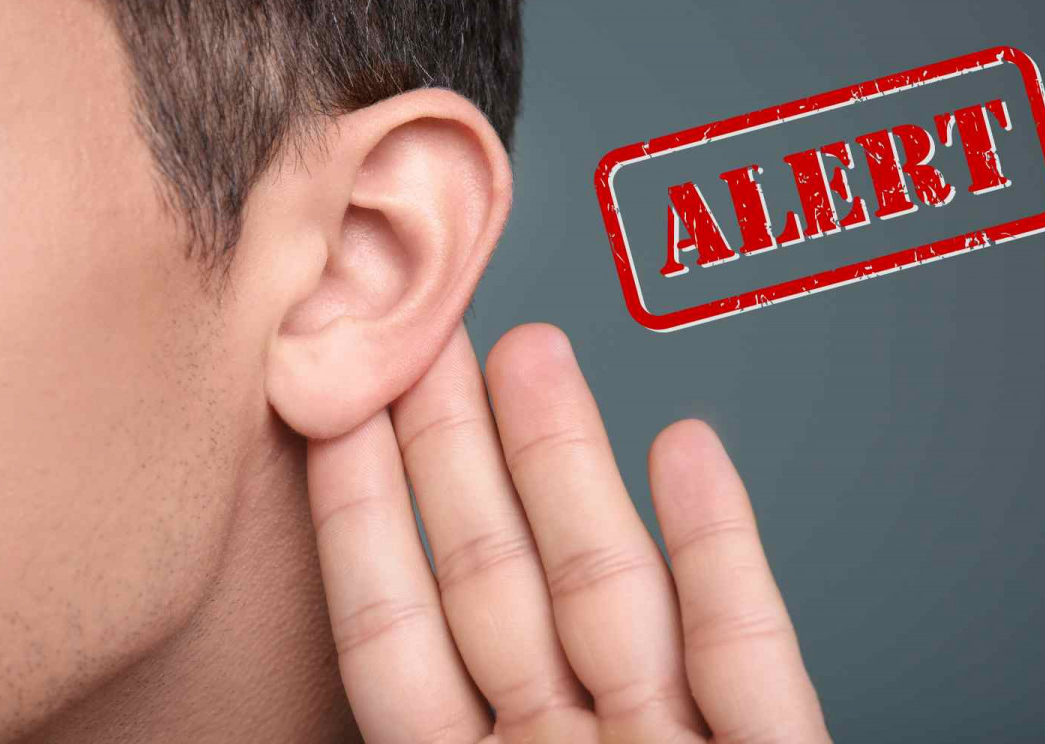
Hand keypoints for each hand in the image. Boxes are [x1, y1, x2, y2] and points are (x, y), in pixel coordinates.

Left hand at [307, 323, 829, 742]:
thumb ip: (407, 726)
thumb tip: (297, 684)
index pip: (395, 637)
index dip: (364, 517)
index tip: (336, 411)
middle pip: (501, 584)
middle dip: (461, 452)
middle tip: (428, 339)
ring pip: (614, 588)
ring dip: (574, 464)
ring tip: (534, 350)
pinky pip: (747, 648)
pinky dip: (721, 548)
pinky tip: (690, 451)